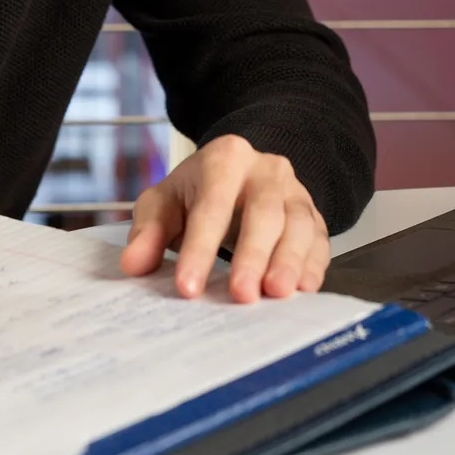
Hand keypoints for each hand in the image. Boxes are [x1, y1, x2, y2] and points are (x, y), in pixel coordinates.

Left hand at [119, 135, 329, 302]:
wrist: (238, 172)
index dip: (199, 248)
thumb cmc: (197, 192)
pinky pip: (321, 239)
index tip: (188, 287)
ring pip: (300, 224)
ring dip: (290, 262)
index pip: (211, 206)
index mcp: (225, 158)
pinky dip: (315, 265)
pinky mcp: (315, 215)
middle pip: (264, 213)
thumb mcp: (164, 202)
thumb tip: (133, 265)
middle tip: (241, 296)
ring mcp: (295, 191)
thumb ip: (148, 231)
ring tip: (277, 294)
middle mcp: (266, 170)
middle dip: (252, 256)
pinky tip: (304, 289)